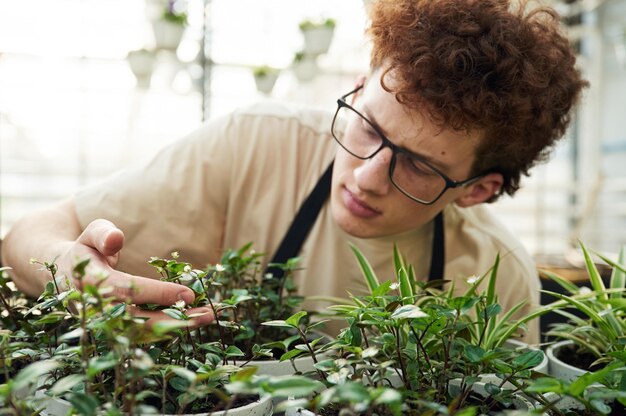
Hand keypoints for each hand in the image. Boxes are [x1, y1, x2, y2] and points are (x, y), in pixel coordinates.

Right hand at [59, 219, 213, 326]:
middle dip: (175, 319)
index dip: (160, 294)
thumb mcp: (90, 234)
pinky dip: (169, 329)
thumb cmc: (86, 249)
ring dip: (177, 327)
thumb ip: (103, 233)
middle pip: (139, 321)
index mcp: (92, 283)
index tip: (189, 294)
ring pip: (144, 333)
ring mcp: (105, 324)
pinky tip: (192, 320)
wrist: (65, 275)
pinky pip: (143, 335)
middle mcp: (98, 309)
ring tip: (207, 318)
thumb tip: (116, 239)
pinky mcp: (113, 330)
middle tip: (207, 314)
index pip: (129, 291)